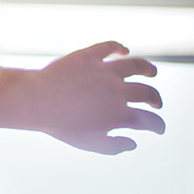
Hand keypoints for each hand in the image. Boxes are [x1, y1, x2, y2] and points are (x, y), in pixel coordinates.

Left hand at [0, 41, 165, 154]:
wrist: (35, 101)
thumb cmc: (60, 125)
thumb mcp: (88, 143)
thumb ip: (114, 146)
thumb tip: (133, 144)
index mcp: (119, 115)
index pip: (149, 121)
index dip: (158, 126)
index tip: (158, 129)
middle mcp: (118, 91)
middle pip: (146, 93)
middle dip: (155, 100)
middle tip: (155, 103)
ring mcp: (105, 71)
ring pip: (136, 66)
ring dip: (147, 69)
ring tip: (151, 72)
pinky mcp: (89, 56)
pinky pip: (109, 47)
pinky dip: (119, 47)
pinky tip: (123, 51)